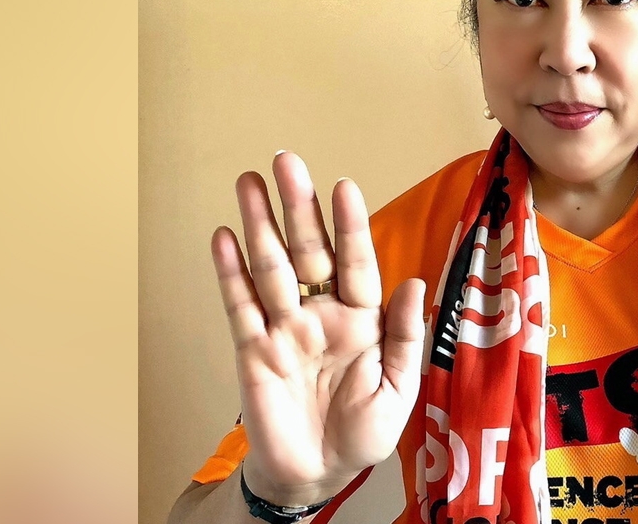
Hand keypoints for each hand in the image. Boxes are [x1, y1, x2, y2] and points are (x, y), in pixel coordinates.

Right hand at [210, 152, 426, 505]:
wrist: (316, 475)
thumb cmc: (362, 434)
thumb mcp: (399, 390)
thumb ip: (404, 338)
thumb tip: (413, 284)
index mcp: (363, 319)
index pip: (357, 261)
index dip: (350, 226)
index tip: (344, 187)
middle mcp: (322, 314)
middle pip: (309, 251)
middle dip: (298, 207)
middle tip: (287, 162)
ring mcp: (285, 328)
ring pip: (271, 268)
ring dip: (259, 225)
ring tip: (249, 182)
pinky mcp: (253, 350)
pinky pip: (240, 306)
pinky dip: (230, 272)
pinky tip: (224, 237)